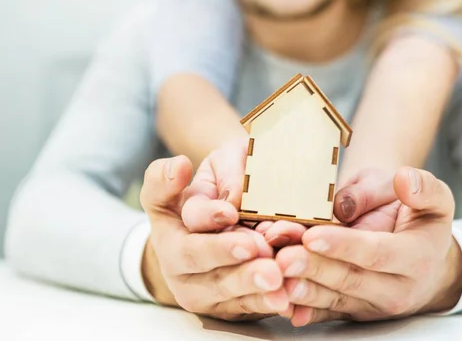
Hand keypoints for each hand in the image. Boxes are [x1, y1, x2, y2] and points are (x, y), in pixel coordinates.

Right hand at [139, 155, 289, 320]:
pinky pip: (241, 306)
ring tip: (273, 277)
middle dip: (225, 252)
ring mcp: (196, 284)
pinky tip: (281, 297)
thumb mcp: (224, 163)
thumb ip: (224, 168)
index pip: (182, 213)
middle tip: (255, 247)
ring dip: (247, 283)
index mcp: (172, 215)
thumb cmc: (229, 185)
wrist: (233, 223)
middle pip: (195, 256)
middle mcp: (175, 254)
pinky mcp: (221, 305)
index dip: (206, 214)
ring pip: (219, 287)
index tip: (230, 212)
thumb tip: (220, 187)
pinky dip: (262, 302)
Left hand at [275, 167, 461, 325]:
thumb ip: (421, 188)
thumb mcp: (431, 197)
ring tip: (275, 275)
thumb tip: (403, 180)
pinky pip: (326, 313)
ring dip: (301, 289)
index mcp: (417, 257)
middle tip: (282, 257)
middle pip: (349, 279)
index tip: (313, 235)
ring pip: (333, 298)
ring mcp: (374, 304)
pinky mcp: (355, 312)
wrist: (425, 255)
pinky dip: (303, 309)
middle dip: (313, 268)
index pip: (377, 252)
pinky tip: (281, 301)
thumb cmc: (419, 218)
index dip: (344, 245)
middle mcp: (397, 288)